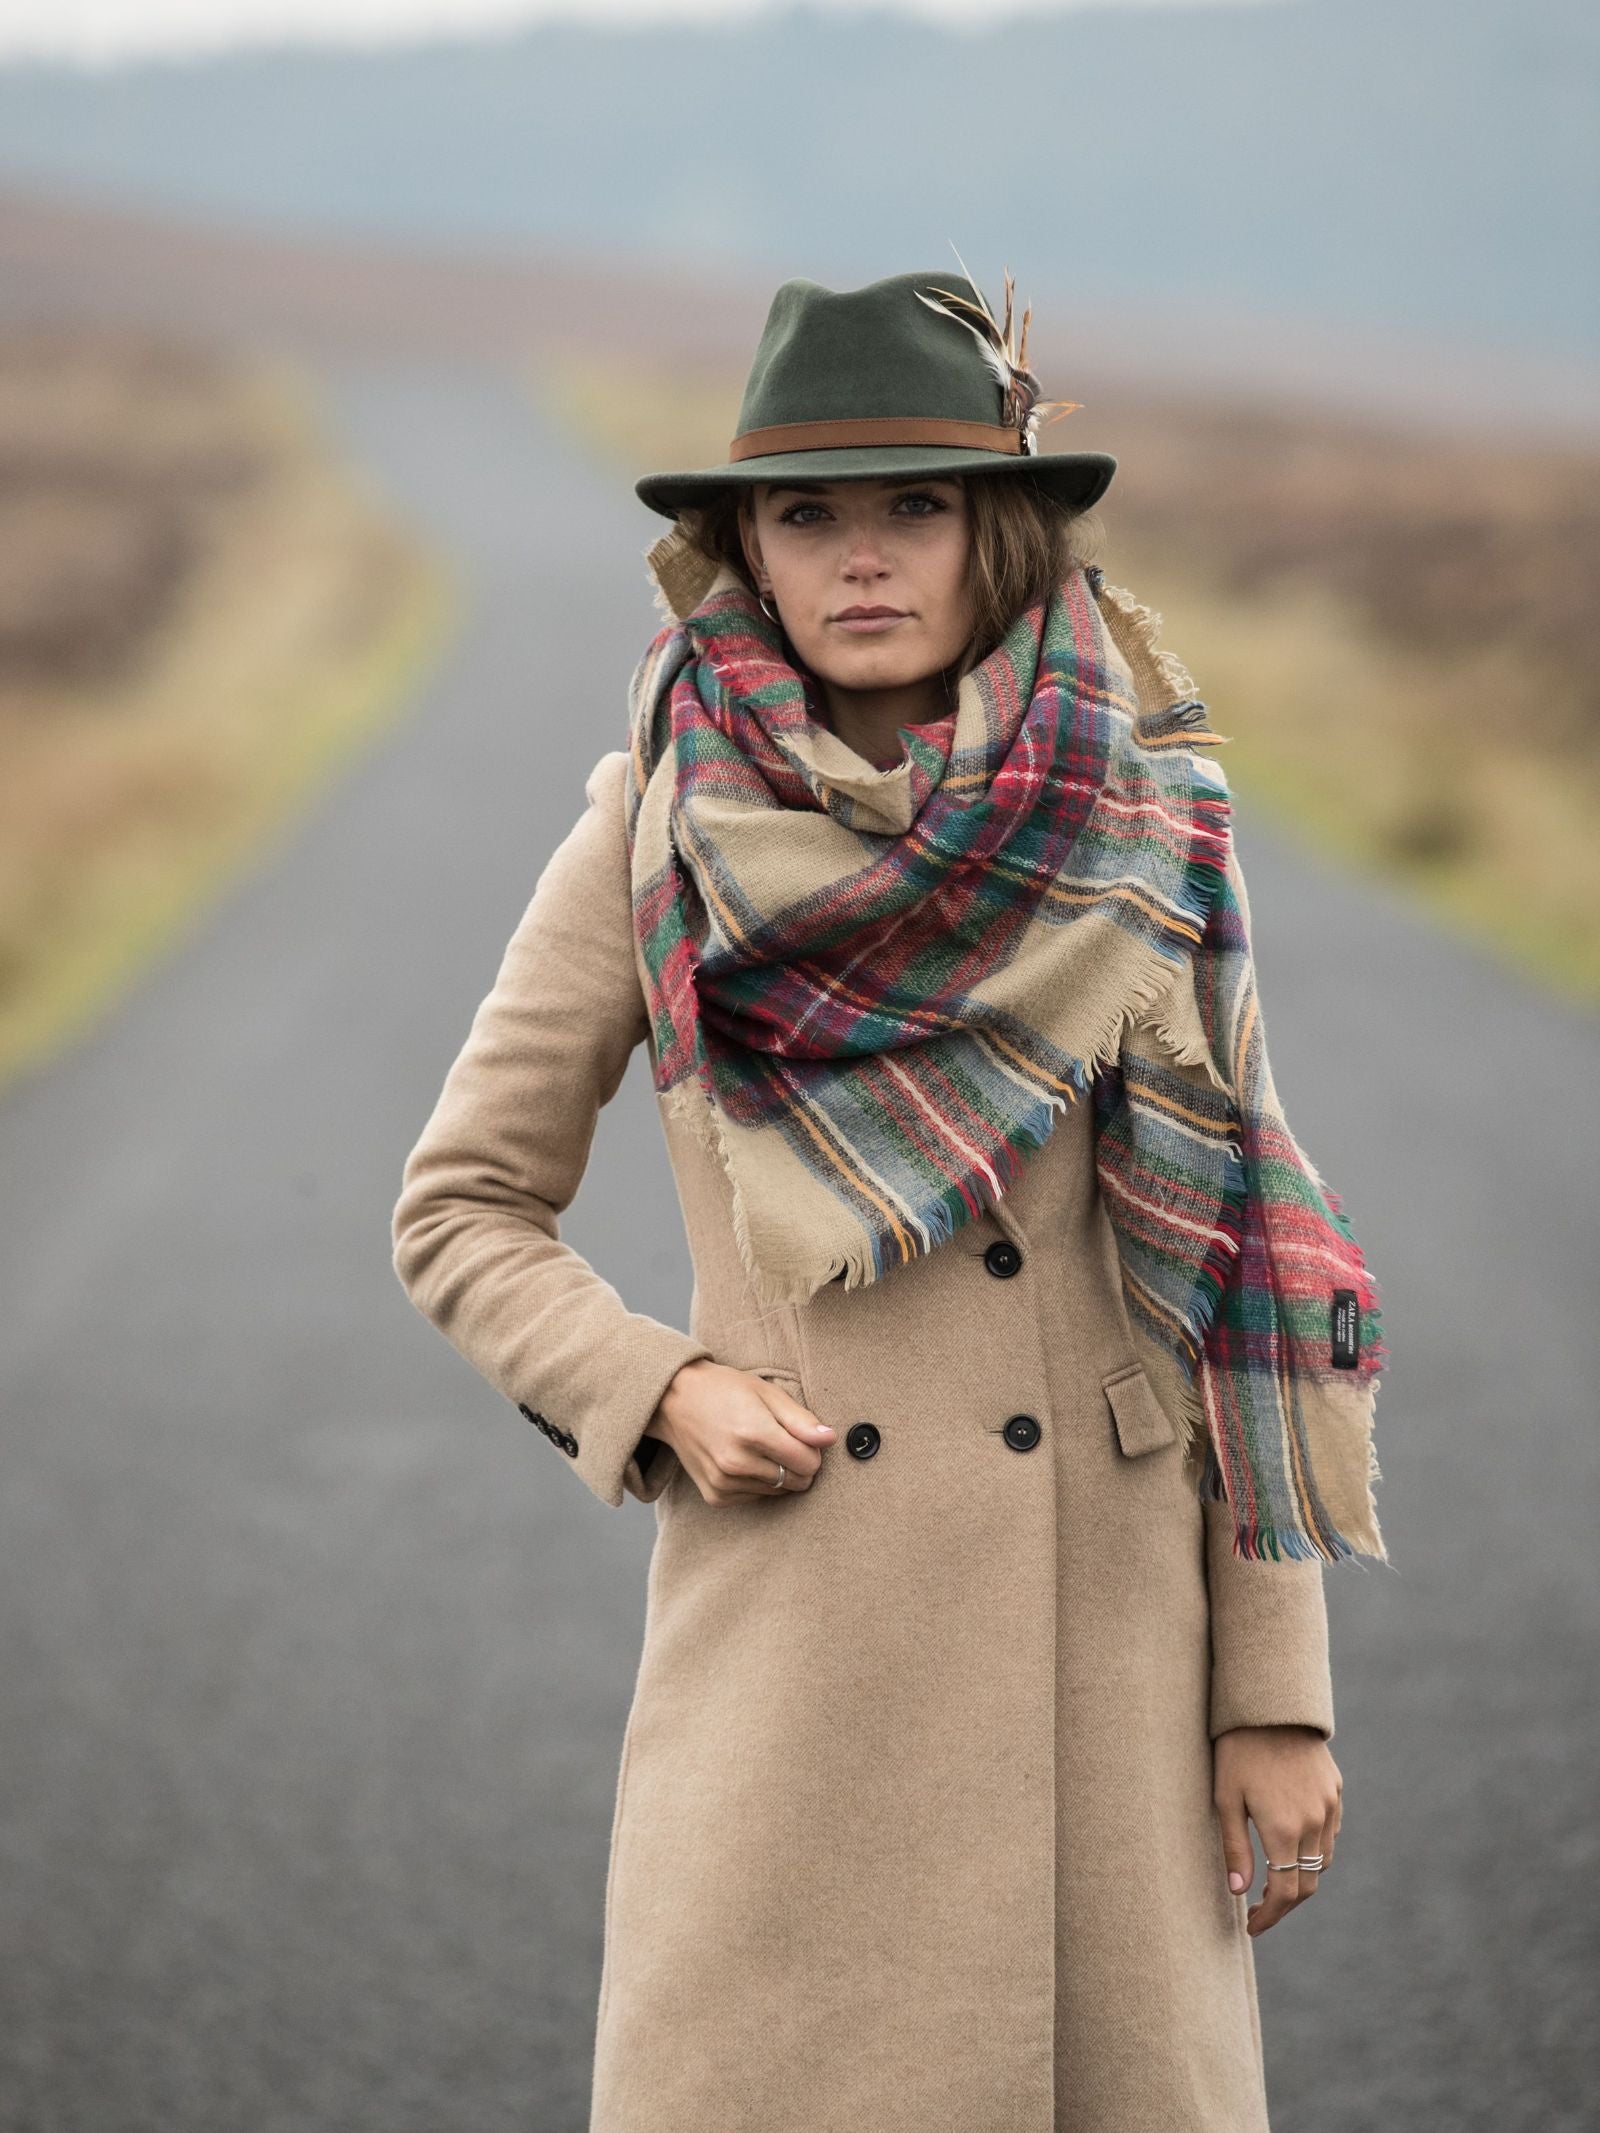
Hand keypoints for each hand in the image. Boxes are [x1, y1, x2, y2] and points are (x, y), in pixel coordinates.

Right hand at [643, 1358, 835, 1506]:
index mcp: (753, 1432)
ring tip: (759, 1447)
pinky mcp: (716, 1496)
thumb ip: (801, 1420)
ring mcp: (724, 1483)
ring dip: (779, 1473)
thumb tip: (830, 1439)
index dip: (814, 1450)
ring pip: (778, 1491)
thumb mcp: (766, 1393)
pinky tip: (744, 1459)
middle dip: (799, 1463)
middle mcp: (736, 1462)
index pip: (808, 1462)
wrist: (675, 1401)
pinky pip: (756, 1497)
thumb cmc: (725, 1391)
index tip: (803, 1437)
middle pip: (797, 1480)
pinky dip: (758, 1482)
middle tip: (783, 1441)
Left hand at [1213, 1724, 1341, 1936]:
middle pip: (1308, 1884)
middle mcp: (1314, 1823)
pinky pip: (1330, 1832)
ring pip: (1322, 1861)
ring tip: (1274, 1878)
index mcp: (1283, 1829)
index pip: (1285, 1893)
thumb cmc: (1237, 1750)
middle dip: (1285, 1904)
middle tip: (1261, 1909)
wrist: (1269, 1705)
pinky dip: (1314, 1848)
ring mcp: (1329, 1806)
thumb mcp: (1225, 1798)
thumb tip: (1238, 1892)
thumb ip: (1235, 1848)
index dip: (1270, 1916)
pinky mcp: (1335, 1790)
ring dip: (1302, 1877)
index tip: (1252, 1926)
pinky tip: (1292, 1844)